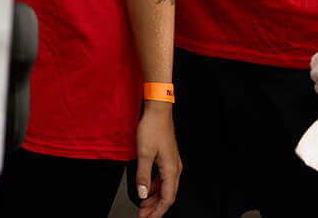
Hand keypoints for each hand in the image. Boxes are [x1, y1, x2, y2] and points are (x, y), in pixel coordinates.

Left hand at [133, 102, 178, 217]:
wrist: (158, 110)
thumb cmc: (153, 127)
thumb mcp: (143, 153)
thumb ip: (143, 175)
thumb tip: (143, 193)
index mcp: (171, 170)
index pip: (167, 199)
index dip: (157, 211)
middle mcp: (175, 168)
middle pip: (167, 195)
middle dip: (155, 207)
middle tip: (143, 215)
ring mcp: (172, 163)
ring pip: (165, 187)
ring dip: (154, 198)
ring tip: (143, 205)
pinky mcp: (168, 158)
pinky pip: (163, 178)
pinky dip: (155, 186)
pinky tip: (147, 188)